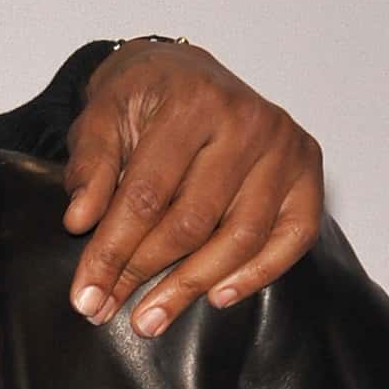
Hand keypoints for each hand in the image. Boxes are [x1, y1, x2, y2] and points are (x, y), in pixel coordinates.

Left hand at [60, 42, 322, 335]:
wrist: (184, 70)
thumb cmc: (141, 97)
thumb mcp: (100, 117)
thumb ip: (90, 167)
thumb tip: (80, 222)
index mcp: (190, 104)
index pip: (146, 195)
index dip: (112, 251)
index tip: (85, 294)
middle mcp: (247, 122)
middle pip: (192, 221)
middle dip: (143, 274)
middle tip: (107, 310)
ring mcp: (285, 147)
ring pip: (241, 237)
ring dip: (192, 286)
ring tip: (150, 319)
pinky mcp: (308, 170)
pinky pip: (293, 236)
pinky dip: (258, 273)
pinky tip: (216, 297)